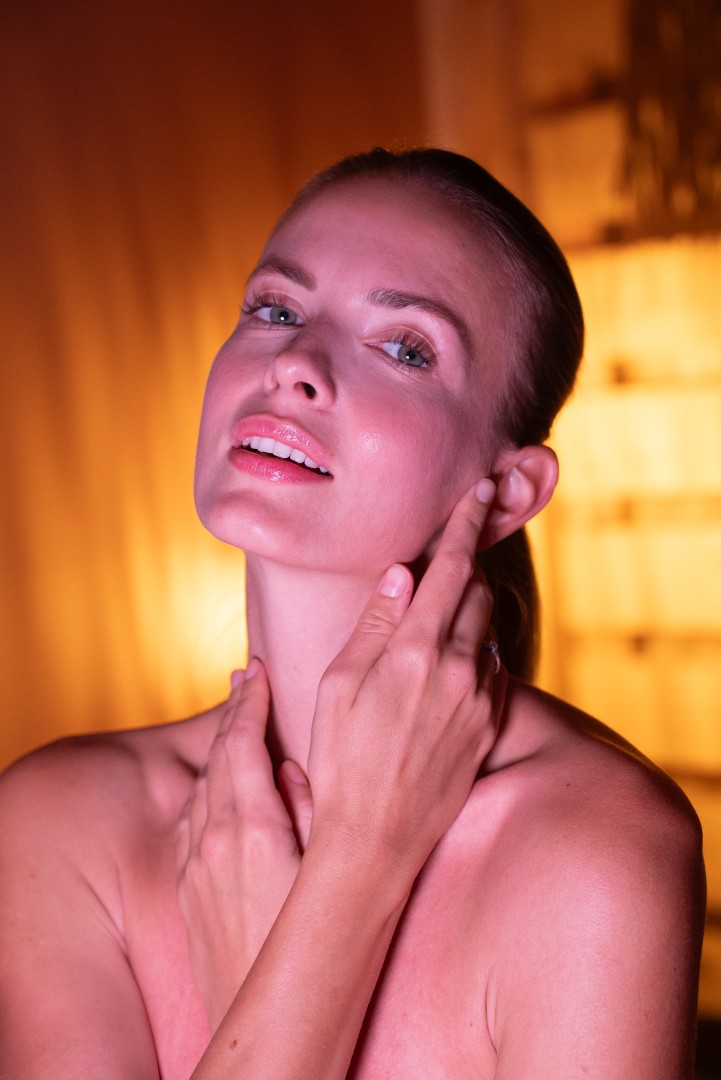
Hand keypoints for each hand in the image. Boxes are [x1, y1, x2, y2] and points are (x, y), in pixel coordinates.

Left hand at [175, 662, 311, 1031]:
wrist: (260, 1011)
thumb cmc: (308, 946)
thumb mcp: (323, 869)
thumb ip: (312, 810)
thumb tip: (294, 768)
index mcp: (253, 827)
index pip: (240, 743)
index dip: (248, 701)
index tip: (255, 670)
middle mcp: (214, 838)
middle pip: (216, 755)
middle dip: (232, 714)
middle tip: (246, 681)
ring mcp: (193, 862)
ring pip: (200, 785)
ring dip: (218, 750)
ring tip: (236, 724)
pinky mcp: (184, 885)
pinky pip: (189, 820)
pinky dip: (205, 789)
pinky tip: (218, 786)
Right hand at [307, 479, 506, 875]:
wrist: (376, 839)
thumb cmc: (341, 759)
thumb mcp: (339, 684)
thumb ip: (375, 623)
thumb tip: (402, 573)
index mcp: (418, 650)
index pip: (451, 567)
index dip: (467, 522)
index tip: (483, 488)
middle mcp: (461, 668)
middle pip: (478, 590)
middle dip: (468, 559)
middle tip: (458, 540)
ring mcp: (481, 698)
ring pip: (489, 626)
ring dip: (472, 604)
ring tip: (445, 601)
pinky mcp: (489, 723)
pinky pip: (495, 665)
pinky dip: (478, 645)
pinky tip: (451, 656)